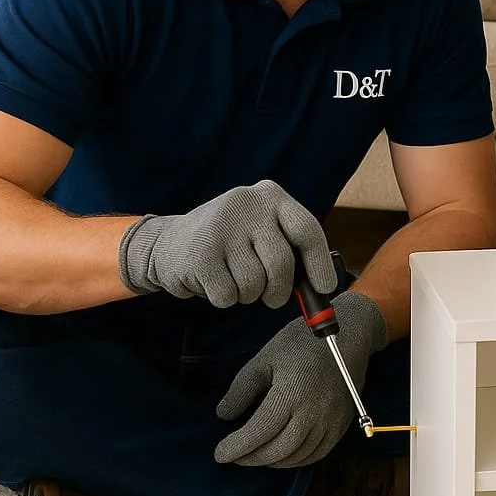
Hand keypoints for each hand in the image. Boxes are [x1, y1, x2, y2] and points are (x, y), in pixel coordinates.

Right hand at [117, 179, 336, 308]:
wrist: (170, 242)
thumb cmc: (230, 245)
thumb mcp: (262, 234)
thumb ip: (290, 252)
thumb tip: (321, 291)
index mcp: (271, 196)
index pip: (307, 230)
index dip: (319, 264)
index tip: (325, 288)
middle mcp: (247, 204)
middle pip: (281, 263)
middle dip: (279, 290)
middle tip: (271, 298)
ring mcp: (221, 225)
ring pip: (253, 284)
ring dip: (247, 295)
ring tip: (232, 279)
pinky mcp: (199, 252)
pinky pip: (227, 295)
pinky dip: (223, 298)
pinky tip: (211, 280)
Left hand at [214, 290, 388, 467]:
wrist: (349, 334)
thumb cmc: (303, 341)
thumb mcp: (265, 357)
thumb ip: (242, 389)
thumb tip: (225, 415)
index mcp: (292, 391)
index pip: (261, 430)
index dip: (238, 446)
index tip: (220, 453)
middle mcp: (315, 410)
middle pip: (280, 449)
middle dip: (252, 458)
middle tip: (235, 456)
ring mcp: (331, 419)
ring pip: (299, 456)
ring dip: (273, 462)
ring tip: (255, 455)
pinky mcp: (342, 423)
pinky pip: (318, 453)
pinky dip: (297, 460)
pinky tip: (282, 455)